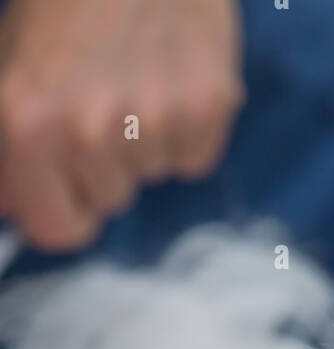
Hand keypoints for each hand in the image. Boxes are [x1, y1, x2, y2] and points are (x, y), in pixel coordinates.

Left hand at [0, 0, 243, 251]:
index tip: (67, 183)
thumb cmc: (64, 1)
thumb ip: (11, 151)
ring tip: (133, 74)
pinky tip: (167, 76)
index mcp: (27, 125)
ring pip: (149, 175)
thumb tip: (13, 209)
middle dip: (104, 166)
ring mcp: (153, 121)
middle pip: (108, 203)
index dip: (62, 207)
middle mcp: (89, 131)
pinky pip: (192, 157)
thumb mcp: (11, 70)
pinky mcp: (206, 107)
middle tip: (101, 98)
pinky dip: (184, 128)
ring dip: (143, 140)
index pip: (57, 231)